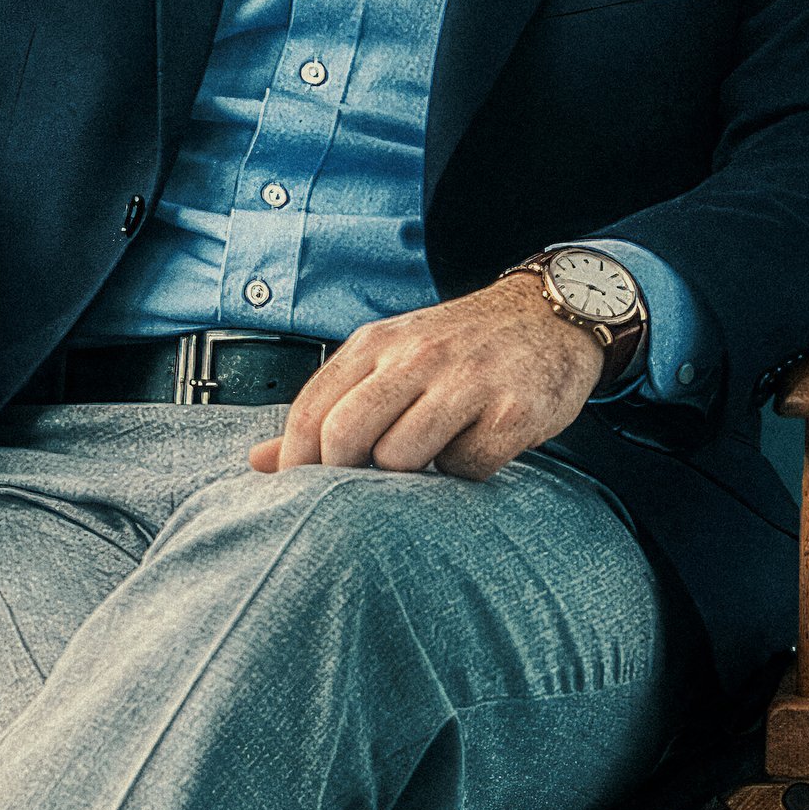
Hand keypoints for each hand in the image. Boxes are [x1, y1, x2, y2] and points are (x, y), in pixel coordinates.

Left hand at [247, 274, 602, 482]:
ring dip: (408, 478)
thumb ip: (327, 408)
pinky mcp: (513, 412)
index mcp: (377, 345)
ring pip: (403, 458)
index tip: (299, 495)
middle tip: (362, 491)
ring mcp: (467, 382)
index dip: (296, 465)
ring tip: (427, 462)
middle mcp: (417, 357)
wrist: (550, 315)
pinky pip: (468, 468)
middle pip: (346, 435)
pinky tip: (473, 451)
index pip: (311, 412)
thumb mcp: (388, 361)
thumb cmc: (458, 349)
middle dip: (344, 476)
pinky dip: (465, 474)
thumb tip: (259, 461)